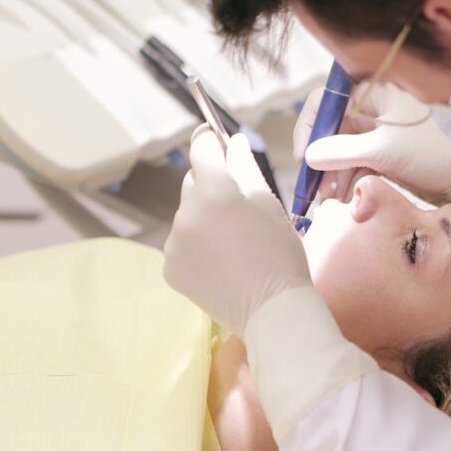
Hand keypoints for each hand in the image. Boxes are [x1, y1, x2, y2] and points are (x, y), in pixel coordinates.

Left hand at [164, 127, 310, 335]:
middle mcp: (187, 213)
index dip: (210, 141)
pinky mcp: (170, 268)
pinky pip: (181, 245)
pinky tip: (221, 264)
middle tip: (239, 210)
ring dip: (203, 220)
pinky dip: (196, 248)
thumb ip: (245, 168)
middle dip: (211, 187)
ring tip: (233, 246)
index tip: (216, 140)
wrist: (273, 311)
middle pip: (192, 183)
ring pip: (187, 216)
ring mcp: (174, 243)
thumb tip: (233, 142)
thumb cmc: (281, 255)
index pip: (202, 148)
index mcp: (215, 191)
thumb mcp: (269, 205)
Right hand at [293, 83, 450, 209]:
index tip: (304, 158)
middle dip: (321, 160)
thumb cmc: (427, 157)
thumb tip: (309, 157)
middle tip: (315, 188)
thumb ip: (343, 152)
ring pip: (338, 150)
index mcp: (372, 95)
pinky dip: (345, 180)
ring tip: (331, 199)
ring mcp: (372, 131)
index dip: (309, 127)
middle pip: (329, 129)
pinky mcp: (376, 152)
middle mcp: (369, 109)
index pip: (325, 100)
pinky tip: (344, 198)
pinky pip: (351, 163)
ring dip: (331, 175)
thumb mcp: (383, 152)